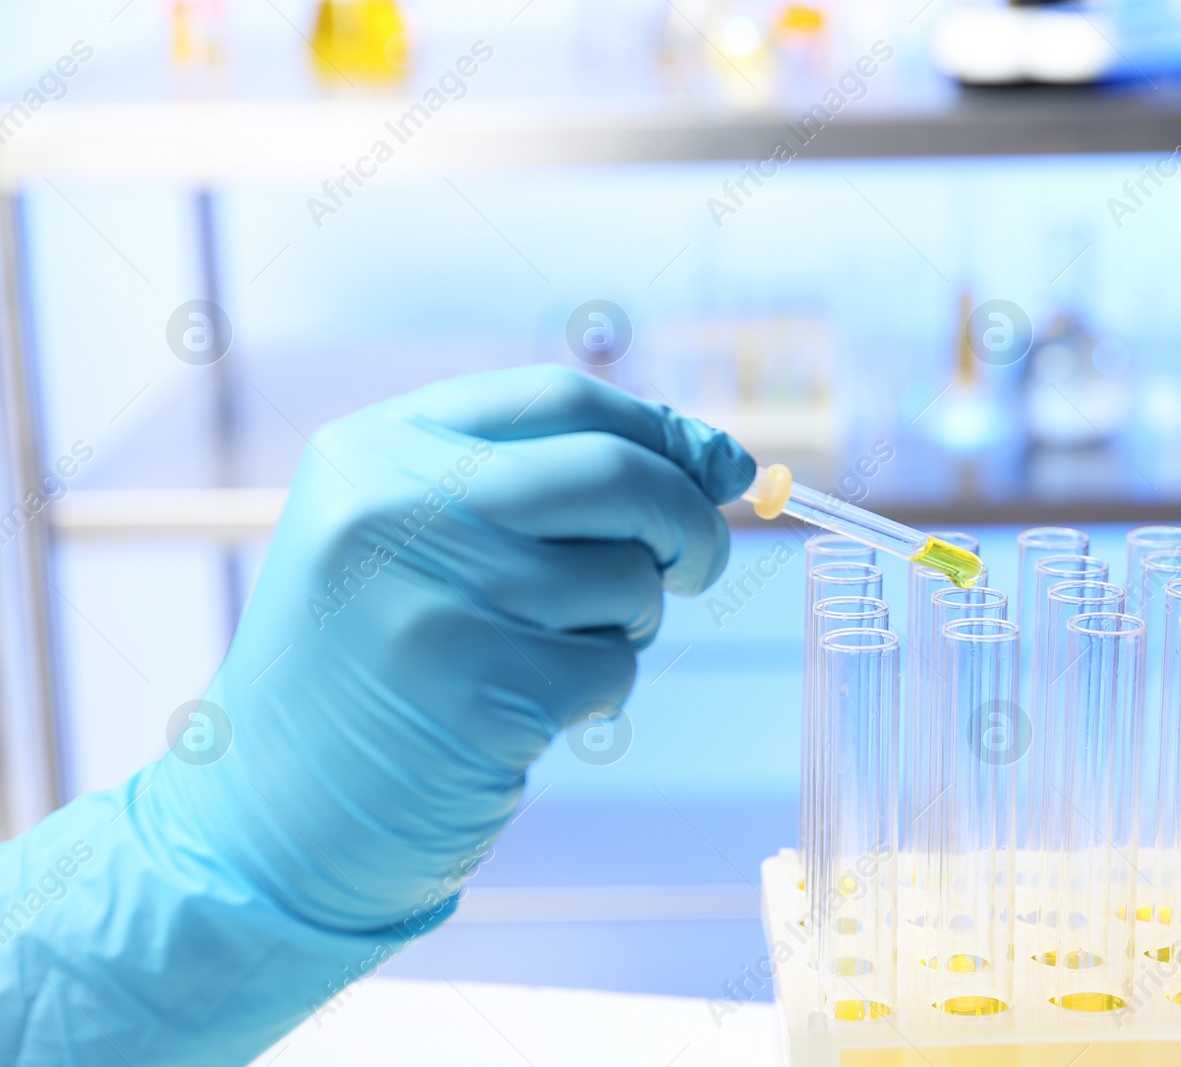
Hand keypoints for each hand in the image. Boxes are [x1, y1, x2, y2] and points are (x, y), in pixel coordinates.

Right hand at [158, 365, 753, 930]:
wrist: (270, 819)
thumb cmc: (370, 668)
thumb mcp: (414, 539)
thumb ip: (541, 482)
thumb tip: (714, 458)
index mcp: (376, 449)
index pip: (562, 397)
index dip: (662, 431)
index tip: (719, 468)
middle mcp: (398, 507)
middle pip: (616, 474)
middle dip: (688, 518)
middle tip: (697, 563)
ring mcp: (438, 599)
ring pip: (628, 577)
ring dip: (629, 619)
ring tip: (551, 651)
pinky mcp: (481, 693)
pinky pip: (613, 666)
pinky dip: (600, 689)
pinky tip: (527, 710)